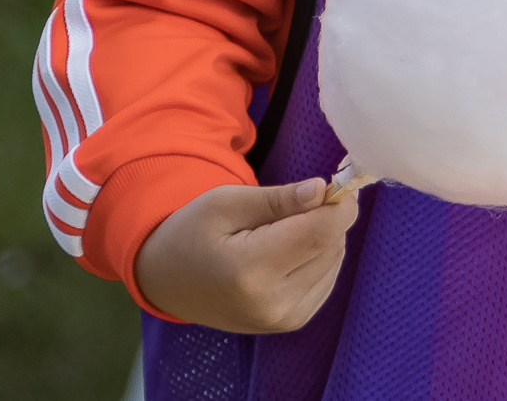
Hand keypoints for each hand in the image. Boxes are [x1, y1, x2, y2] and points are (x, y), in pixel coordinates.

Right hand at [134, 178, 360, 334]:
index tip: (336, 183)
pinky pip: (327, 278)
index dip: (339, 203)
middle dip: (327, 217)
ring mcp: (282, 319)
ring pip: (334, 261)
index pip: (322, 232)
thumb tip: (322, 191)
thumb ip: (278, 198)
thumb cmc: (192, 232)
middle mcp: (271, 303)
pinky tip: (287, 251)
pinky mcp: (290, 323)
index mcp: (250, 270)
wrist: (167, 281)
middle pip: (332, 245)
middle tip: (297, 203)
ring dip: (323, 237)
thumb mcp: (226, 203)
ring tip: (281, 231)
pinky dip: (318, 257)